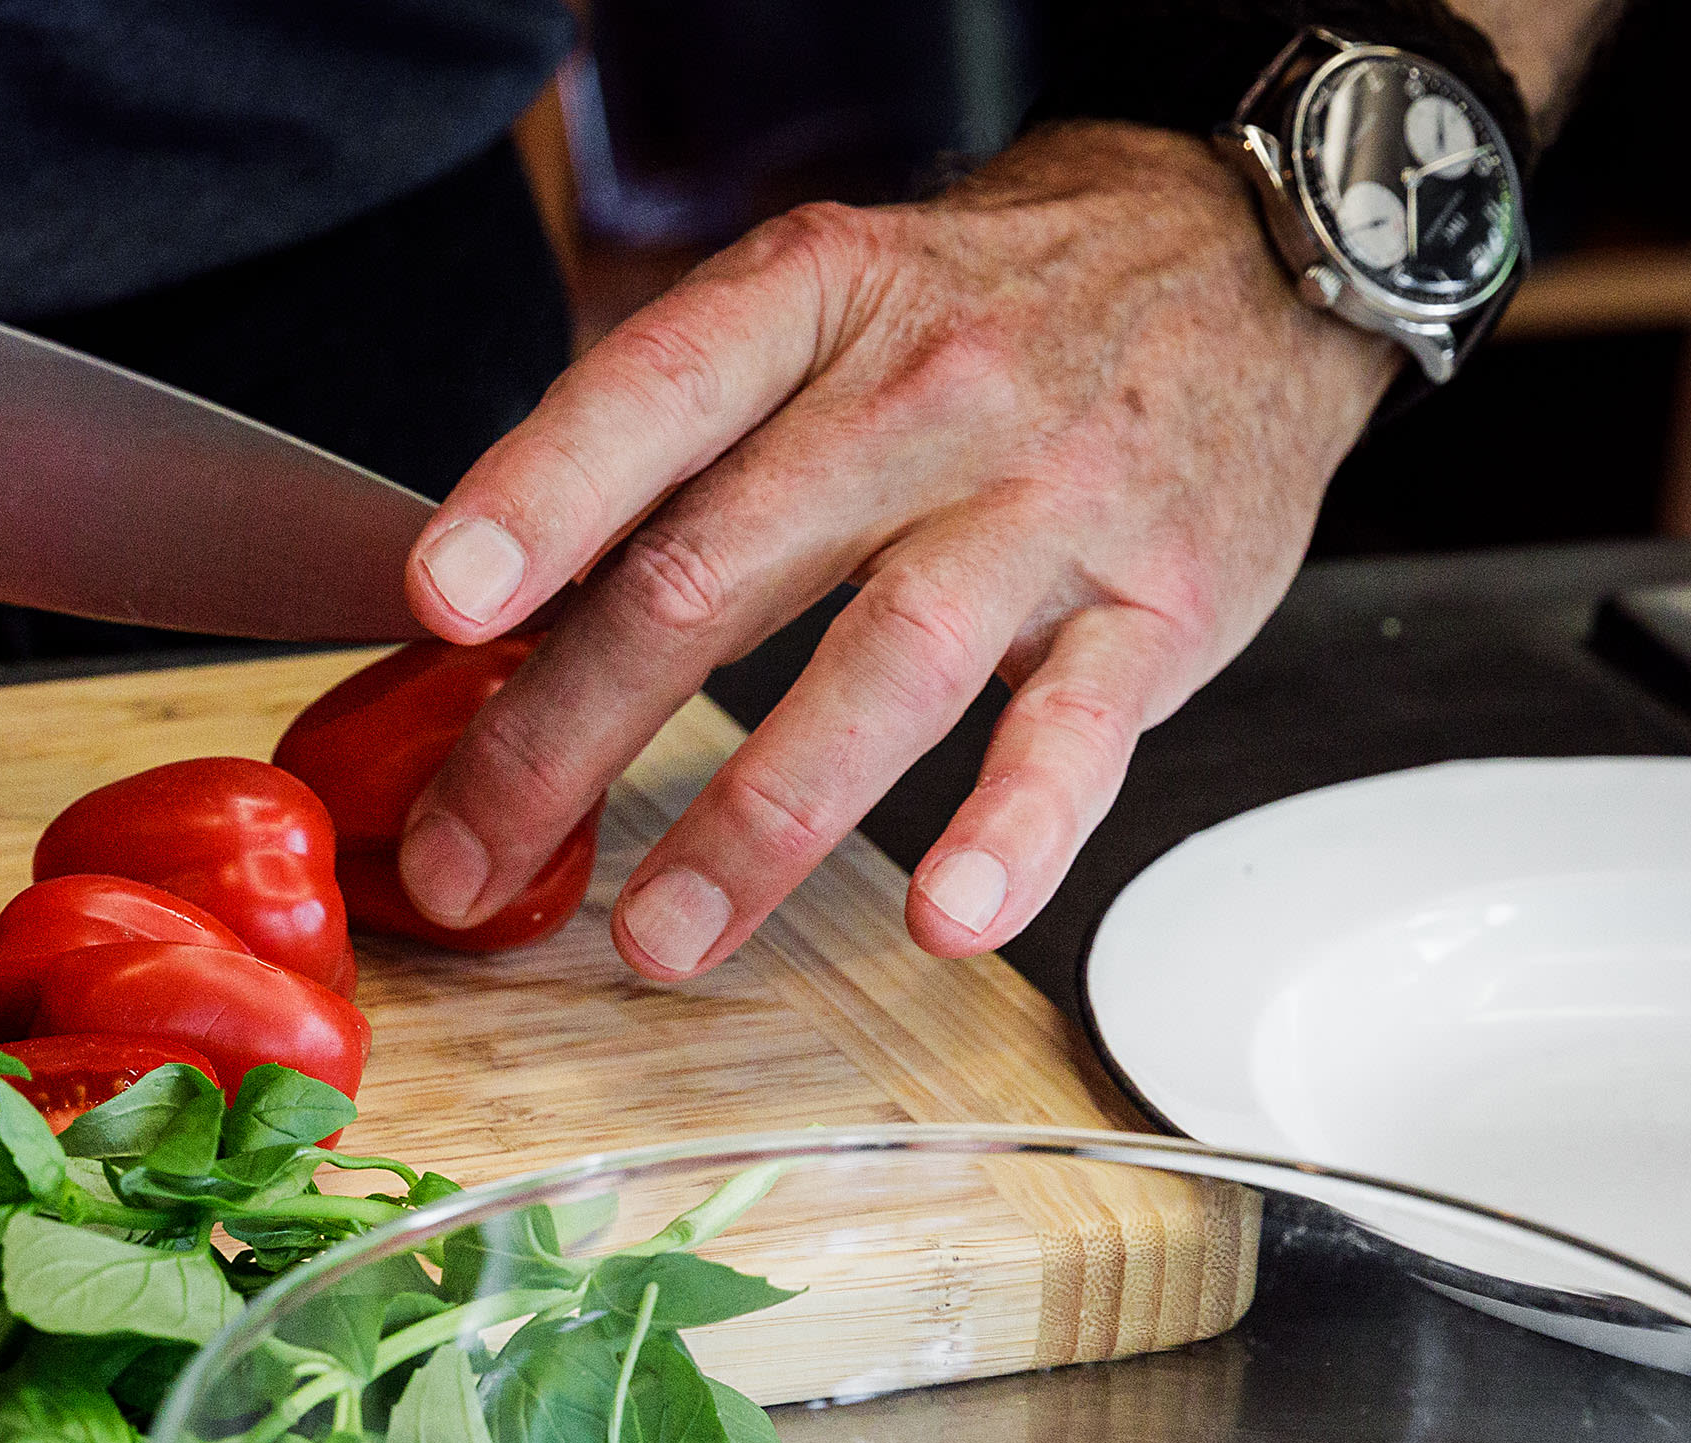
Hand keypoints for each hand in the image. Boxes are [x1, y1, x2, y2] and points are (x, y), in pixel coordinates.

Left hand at [392, 123, 1393, 974]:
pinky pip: (1074, 733)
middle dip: (564, 739)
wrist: (1248, 255)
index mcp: (814, 304)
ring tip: (657, 937)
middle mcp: (921, 396)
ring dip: (752, 822)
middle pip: (713, 574)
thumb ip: (680, 441)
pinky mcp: (1157, 608)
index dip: (540, 499)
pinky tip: (947, 913)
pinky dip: (1012, 829)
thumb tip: (498, 611)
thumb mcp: (829, 303)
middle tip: (466, 863)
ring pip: (876, 669)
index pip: (653, 395)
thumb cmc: (992, 313)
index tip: (442, 604)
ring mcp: (1045, 506)